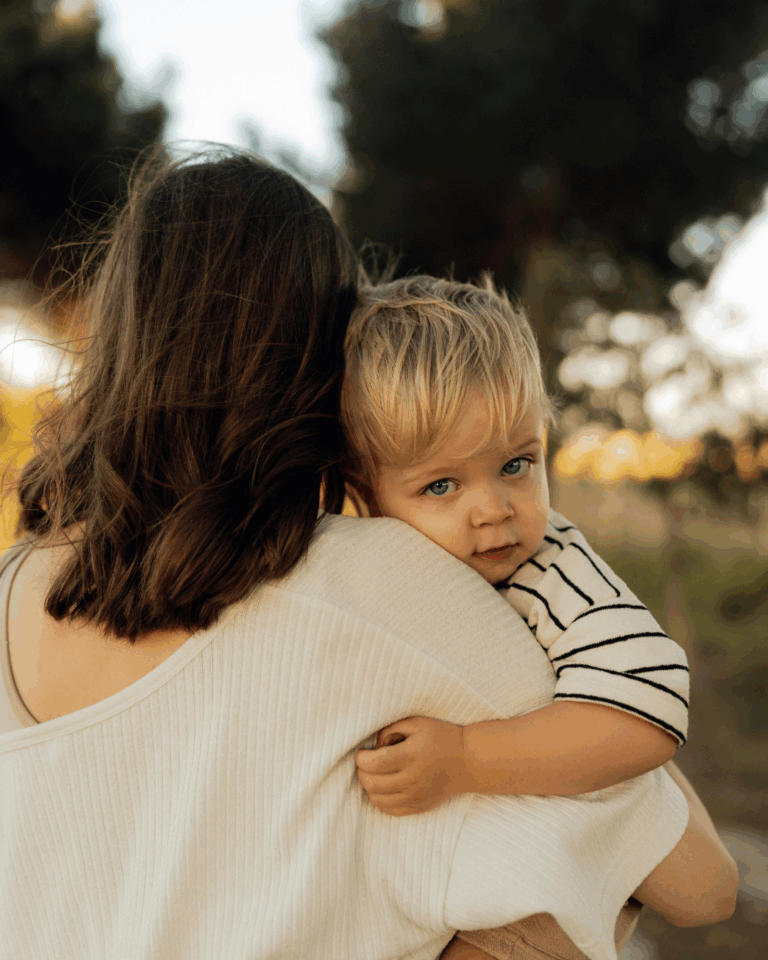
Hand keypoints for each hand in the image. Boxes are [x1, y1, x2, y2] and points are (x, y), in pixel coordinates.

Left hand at [355, 716, 471, 816]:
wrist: (468, 761)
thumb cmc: (441, 737)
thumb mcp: (417, 723)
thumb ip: (391, 729)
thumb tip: (374, 746)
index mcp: (411, 755)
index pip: (374, 763)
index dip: (361, 758)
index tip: (362, 752)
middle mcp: (412, 779)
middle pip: (372, 783)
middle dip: (361, 772)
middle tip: (365, 763)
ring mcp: (416, 796)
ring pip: (377, 799)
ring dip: (369, 787)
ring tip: (374, 774)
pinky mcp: (419, 807)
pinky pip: (390, 810)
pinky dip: (380, 800)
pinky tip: (383, 788)